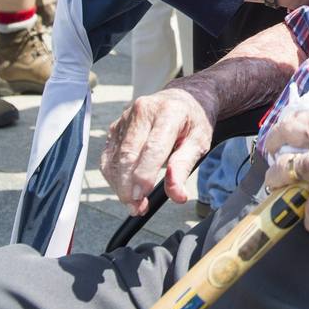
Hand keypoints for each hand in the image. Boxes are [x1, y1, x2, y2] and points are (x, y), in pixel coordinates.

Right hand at [100, 86, 214, 214]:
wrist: (183, 100)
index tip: (141, 198)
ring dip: (120, 186)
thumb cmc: (192, 122)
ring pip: (115, 158)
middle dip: (129, 186)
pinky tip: (126, 189)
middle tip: (137, 208)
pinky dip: (114, 177)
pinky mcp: (116, 126)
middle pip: (128, 154)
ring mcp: (125, 118)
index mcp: (168, 111)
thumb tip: (177, 195)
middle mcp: (142, 111)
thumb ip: (184, 166)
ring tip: (134, 204)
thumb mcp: (199, 141)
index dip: (144, 175)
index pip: (152, 147)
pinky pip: (109, 157)